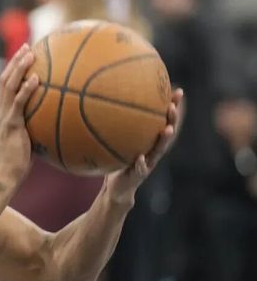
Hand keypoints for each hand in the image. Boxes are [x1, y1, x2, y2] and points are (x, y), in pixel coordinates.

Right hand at [0, 43, 39, 184]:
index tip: (24, 55)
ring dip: (19, 68)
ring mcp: (4, 117)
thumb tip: (54, 119)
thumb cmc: (19, 162)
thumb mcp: (26, 139)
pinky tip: (37, 79)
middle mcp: (0, 111)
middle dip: (15, 61)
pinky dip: (26, 89)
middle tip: (27, 47)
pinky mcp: (11, 124)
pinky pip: (18, 103)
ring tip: (31, 54)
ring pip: (8, 86)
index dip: (12, 69)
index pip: (4, 86)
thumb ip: (34, 126)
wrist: (7, 174)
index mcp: (1, 113)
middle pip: (4, 79)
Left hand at [106, 88, 183, 203]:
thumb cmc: (116, 162)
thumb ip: (113, 128)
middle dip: (172, 119)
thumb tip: (102, 104)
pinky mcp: (138, 176)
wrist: (117, 189)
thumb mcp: (116, 143)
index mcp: (150, 142)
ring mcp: (148, 163)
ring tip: (168, 129)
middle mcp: (152, 151)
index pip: (163, 121)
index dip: (172, 107)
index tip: (178, 91)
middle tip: (173, 106)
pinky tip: (141, 157)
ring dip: (164, 140)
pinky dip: (141, 163)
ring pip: (158, 150)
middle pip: (166, 133)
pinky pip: (141, 169)